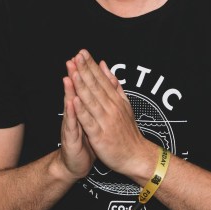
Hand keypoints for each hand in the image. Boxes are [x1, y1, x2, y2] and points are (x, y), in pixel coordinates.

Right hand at [55, 69, 95, 179]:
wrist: (75, 164)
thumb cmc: (85, 141)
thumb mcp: (91, 119)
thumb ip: (92, 102)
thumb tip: (95, 85)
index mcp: (83, 109)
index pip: (83, 87)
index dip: (83, 71)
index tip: (83, 55)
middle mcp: (74, 115)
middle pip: (74, 92)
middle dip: (74, 75)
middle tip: (72, 59)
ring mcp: (70, 125)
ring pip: (70, 106)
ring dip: (69, 90)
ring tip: (70, 75)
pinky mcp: (70, 138)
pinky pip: (71, 124)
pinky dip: (72, 113)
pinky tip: (72, 102)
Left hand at [68, 49, 154, 179]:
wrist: (136, 156)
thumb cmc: (128, 132)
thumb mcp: (124, 103)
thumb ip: (113, 84)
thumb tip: (105, 65)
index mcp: (116, 100)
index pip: (101, 79)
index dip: (90, 66)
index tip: (82, 53)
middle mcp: (111, 108)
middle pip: (95, 86)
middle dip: (85, 70)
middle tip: (76, 56)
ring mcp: (106, 121)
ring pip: (91, 101)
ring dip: (82, 86)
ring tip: (73, 72)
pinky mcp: (100, 135)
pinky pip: (89, 121)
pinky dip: (81, 110)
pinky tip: (74, 100)